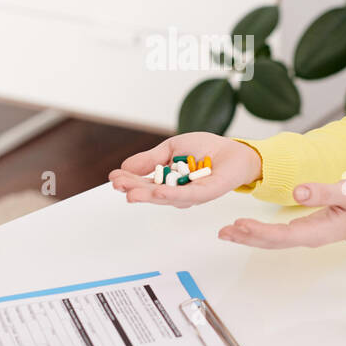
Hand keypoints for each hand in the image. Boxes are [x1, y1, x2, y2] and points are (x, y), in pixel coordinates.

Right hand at [108, 132, 261, 206]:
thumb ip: (150, 159)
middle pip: (151, 193)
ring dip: (148, 195)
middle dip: (134, 190)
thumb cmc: (204, 149)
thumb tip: (124, 168)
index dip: (128, 181)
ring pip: (166, 197)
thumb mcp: (171, 149)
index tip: (112, 177)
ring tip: (131, 193)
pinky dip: (171, 194)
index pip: (143, 183)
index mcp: (166, 181)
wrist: (232, 150)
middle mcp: (176, 192)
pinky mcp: (205, 193)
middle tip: (117, 186)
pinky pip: (187, 195)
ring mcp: (190, 195)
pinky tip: (158, 192)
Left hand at [218, 180, 345, 247]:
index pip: (283, 235)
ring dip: (248, 236)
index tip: (241, 224)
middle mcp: (309, 236)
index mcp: (318, 231)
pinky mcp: (304, 228)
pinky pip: (276, 234)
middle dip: (247, 237)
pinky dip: (258, 232)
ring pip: (272, 240)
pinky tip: (244, 228)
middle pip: (272, 241)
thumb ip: (324, 192)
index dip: (260, 231)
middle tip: (223, 232)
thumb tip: (298, 191)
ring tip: (225, 232)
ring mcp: (306, 234)